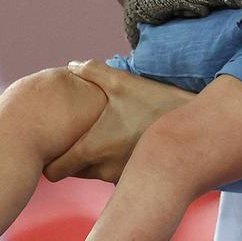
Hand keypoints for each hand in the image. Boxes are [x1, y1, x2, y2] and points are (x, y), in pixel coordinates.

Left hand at [43, 60, 194, 182]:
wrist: (191, 129)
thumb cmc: (153, 104)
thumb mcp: (122, 81)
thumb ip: (92, 71)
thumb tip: (71, 65)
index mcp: (92, 148)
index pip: (54, 172)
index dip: (50, 160)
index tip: (55, 145)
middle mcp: (101, 169)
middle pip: (72, 172)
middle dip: (70, 157)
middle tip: (77, 135)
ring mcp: (118, 177)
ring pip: (92, 173)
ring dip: (92, 159)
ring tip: (103, 135)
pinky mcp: (134, 177)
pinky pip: (112, 174)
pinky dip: (111, 163)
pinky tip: (122, 142)